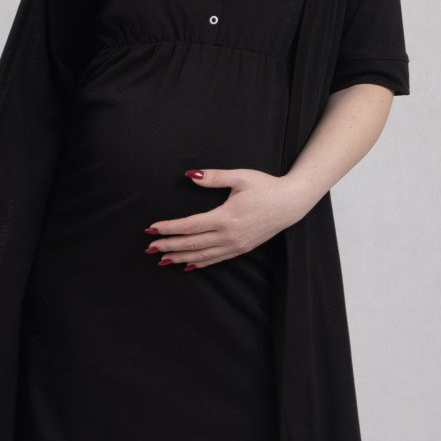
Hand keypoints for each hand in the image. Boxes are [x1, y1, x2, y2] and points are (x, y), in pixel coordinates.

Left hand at [143, 168, 313, 268]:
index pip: (189, 225)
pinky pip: (216, 259)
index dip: (168, 228)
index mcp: (225, 217)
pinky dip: (200, 262)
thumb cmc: (266, 187)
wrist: (291, 203)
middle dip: (168, 246)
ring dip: (180, 257)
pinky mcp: (241, 249)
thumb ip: (213, 177)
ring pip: (202, 255)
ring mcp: (236, 245)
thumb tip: (190, 175)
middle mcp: (229, 235)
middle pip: (191, 243)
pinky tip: (187, 265)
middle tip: (149, 248)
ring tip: (162, 260)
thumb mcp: (240, 177)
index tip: (151, 228)